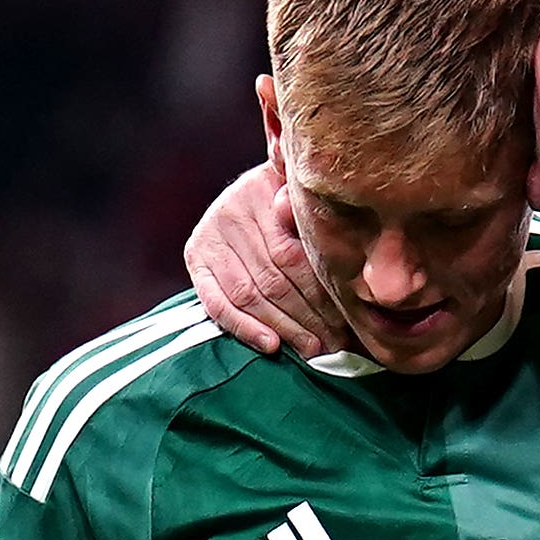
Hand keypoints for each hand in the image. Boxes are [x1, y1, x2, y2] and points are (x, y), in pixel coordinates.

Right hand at [186, 164, 345, 359]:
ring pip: (248, 295)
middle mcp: (229, 211)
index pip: (290, 256)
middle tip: (333, 342)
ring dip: (283, 327)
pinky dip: (244, 328)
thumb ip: (310, 216)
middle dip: (306, 316)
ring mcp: (208, 235)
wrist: (255, 191)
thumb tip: (319, 236)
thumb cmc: (290, 200)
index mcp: (261, 191)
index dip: (318, 292)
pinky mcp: (195, 258)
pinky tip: (271, 345)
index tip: (344, 318)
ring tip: (310, 348)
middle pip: (272, 278)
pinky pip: (216, 303)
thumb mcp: (304, 196)